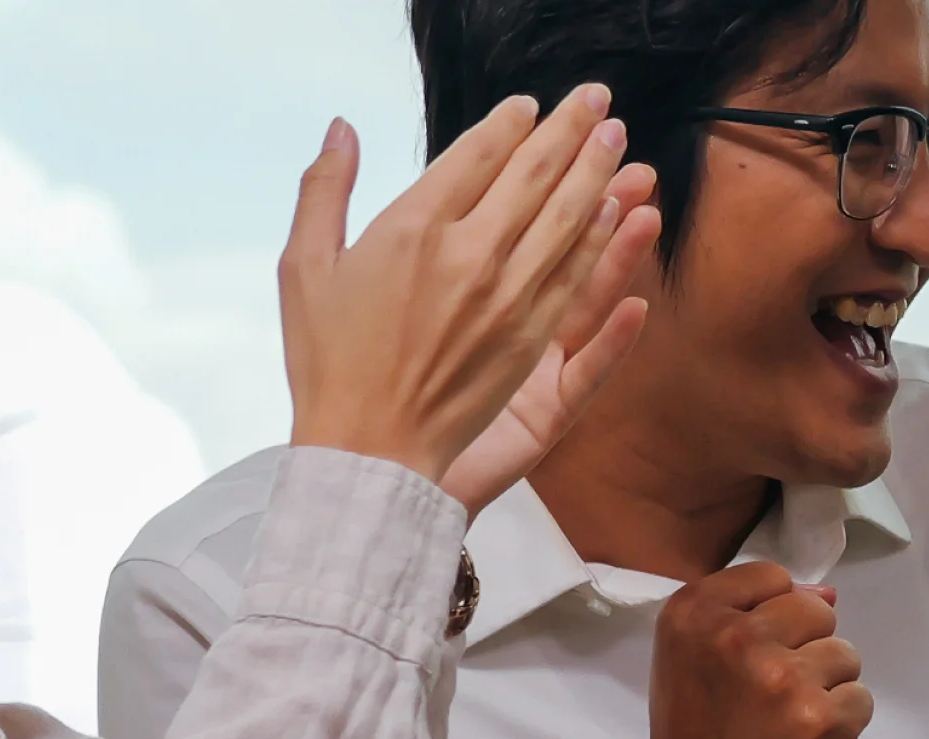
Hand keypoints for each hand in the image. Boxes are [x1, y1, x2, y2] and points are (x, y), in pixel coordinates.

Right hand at [280, 90, 637, 486]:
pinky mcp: (533, 344)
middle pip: (534, 179)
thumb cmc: (328, 360)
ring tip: (619, 140)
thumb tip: (342, 127)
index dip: (509, 126)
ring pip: (568, 223)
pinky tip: (624, 219)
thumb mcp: (303, 267)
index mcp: (412, 229)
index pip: (476, 157)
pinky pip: (578, 281)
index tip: (529, 106)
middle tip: (597, 100)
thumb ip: (324, 189)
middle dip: (569, 132)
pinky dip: (604, 246)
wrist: (367, 449)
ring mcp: (509, 301)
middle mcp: (469, 257)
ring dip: (598, 176)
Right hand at [621, 564, 872, 738]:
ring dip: (827, 690)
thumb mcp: (692, 660)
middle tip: (770, 697)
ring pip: (846, 655)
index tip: (753, 656)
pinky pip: (861, 700)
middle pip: (817, 611)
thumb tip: (830, 592)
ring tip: (784, 726)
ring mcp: (783, 678)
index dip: (775, 617)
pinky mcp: (821, 721)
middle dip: (806, 650)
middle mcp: (737, 636)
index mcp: (694, 613)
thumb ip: (750, 615)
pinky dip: (841, 727)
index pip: (773, 577)